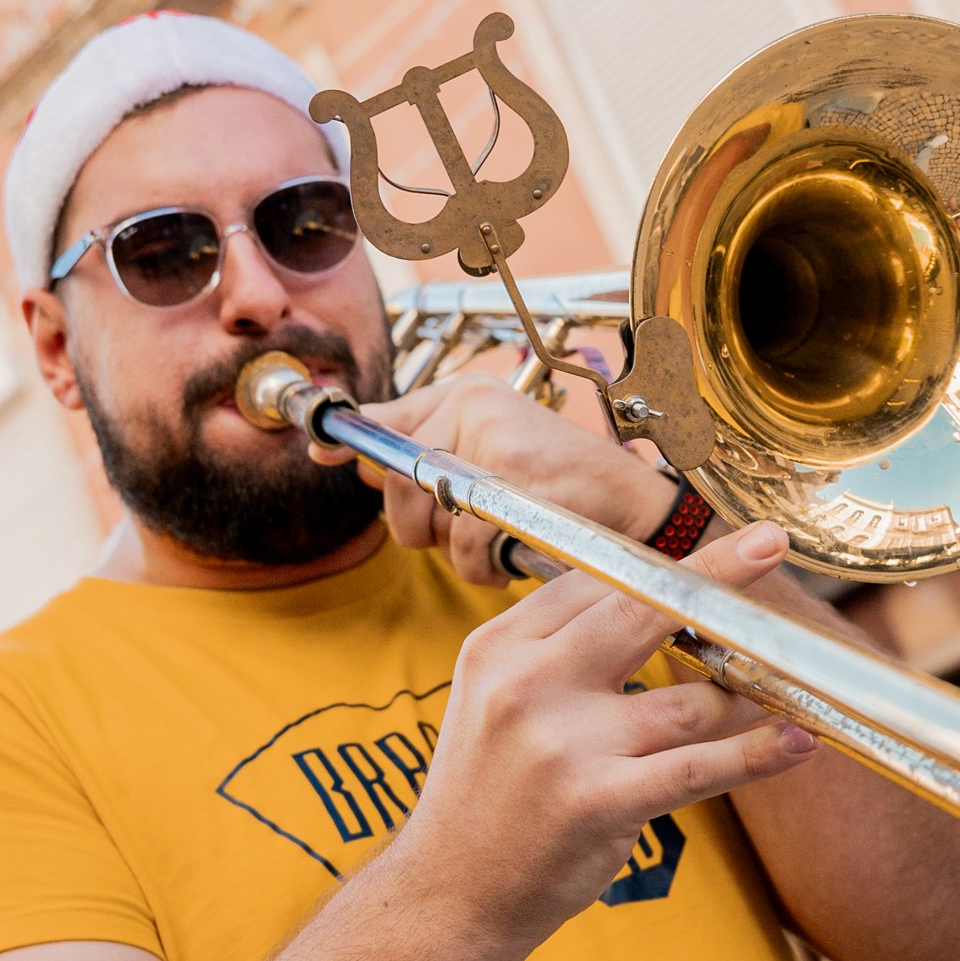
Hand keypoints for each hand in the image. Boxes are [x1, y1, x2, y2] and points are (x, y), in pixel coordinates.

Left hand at [365, 370, 674, 586]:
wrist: (637, 508)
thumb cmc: (563, 489)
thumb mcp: (492, 452)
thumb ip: (426, 453)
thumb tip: (355, 461)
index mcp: (469, 393)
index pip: (387, 418)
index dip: (350, 442)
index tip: (322, 452)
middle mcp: (479, 407)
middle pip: (400, 480)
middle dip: (417, 527)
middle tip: (457, 536)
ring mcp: (499, 443)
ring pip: (432, 518)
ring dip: (456, 553)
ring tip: (492, 546)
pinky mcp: (520, 483)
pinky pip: (468, 542)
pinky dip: (483, 567)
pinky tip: (509, 558)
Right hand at [399, 520, 813, 960]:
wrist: (447, 896)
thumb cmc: (486, 794)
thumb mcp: (492, 700)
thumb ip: (555, 650)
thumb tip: (644, 599)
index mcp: (500, 648)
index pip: (594, 582)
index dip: (661, 562)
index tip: (714, 545)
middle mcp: (527, 683)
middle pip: (640, 609)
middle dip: (715, 572)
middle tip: (771, 542)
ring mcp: (564, 743)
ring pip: (686, 698)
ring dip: (747, 690)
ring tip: (792, 681)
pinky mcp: (599, 801)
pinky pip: (699, 767)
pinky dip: (756, 753)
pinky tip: (798, 740)